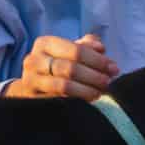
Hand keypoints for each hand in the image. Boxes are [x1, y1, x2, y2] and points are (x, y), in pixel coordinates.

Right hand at [5, 33, 119, 100]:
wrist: (32, 86)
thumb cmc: (57, 64)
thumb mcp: (70, 51)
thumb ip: (86, 46)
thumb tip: (100, 48)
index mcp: (44, 43)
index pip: (75, 50)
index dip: (97, 60)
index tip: (113, 68)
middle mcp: (33, 60)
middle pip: (70, 68)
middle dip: (94, 76)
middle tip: (108, 81)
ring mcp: (31, 80)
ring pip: (63, 85)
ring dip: (86, 89)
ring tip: (100, 92)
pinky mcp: (32, 99)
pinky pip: (58, 100)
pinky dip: (76, 100)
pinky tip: (88, 100)